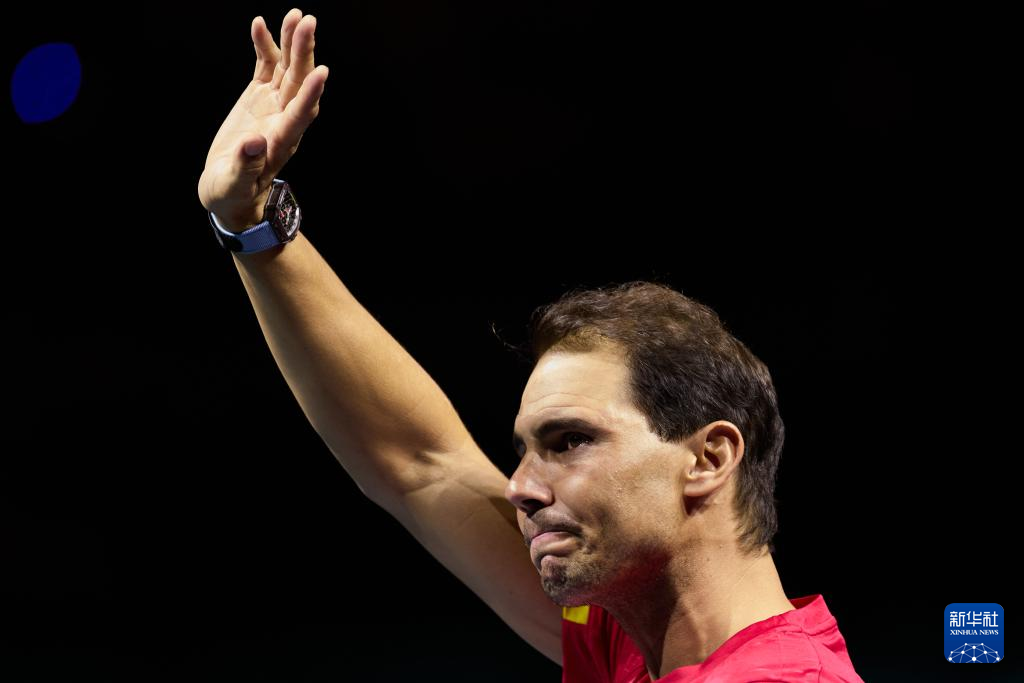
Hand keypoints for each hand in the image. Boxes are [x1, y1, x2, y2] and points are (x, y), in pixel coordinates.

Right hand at [198, 8, 326, 231]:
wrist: (229, 189)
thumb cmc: (233, 192)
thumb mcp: (234, 184)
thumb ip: (245, 165)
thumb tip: (253, 144)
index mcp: (281, 141)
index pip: (301, 114)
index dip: (311, 93)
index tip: (323, 71)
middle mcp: (283, 119)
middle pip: (298, 83)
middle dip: (303, 53)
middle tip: (307, 23)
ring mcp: (272, 105)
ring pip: (287, 69)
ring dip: (291, 43)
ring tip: (295, 16)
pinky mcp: (258, 97)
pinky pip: (265, 67)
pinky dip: (264, 46)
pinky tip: (259, 23)